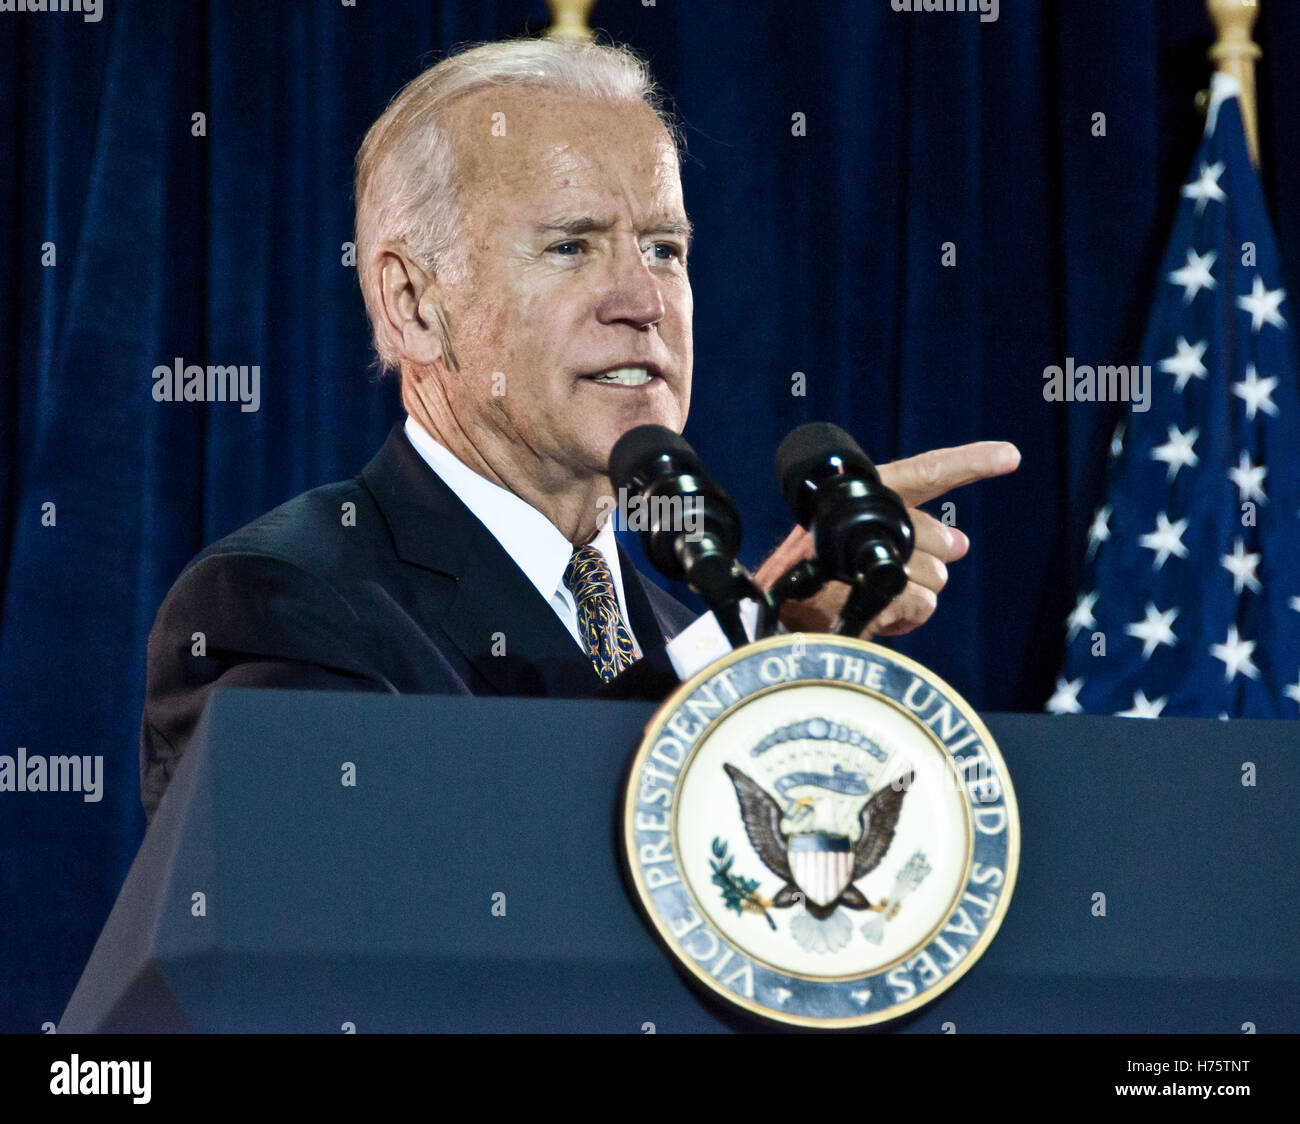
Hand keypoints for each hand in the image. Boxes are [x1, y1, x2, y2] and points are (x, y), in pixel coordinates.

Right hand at [754, 441, 1019, 637]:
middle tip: (904, 573)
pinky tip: (876, 617)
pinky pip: (917, 604)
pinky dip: (903, 619)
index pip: (922, 473)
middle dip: (928, 560)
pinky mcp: (861, 590)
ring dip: (913, 594)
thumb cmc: (817, 583)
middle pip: (932, 535)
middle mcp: (858, 518)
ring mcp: (857, 554)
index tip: (1011, 454)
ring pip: (931, 576)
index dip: (968, 462)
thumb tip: (960, 544)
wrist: (771, 620)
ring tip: (876, 597)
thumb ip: (913, 540)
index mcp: (859, 497)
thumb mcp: (867, 552)